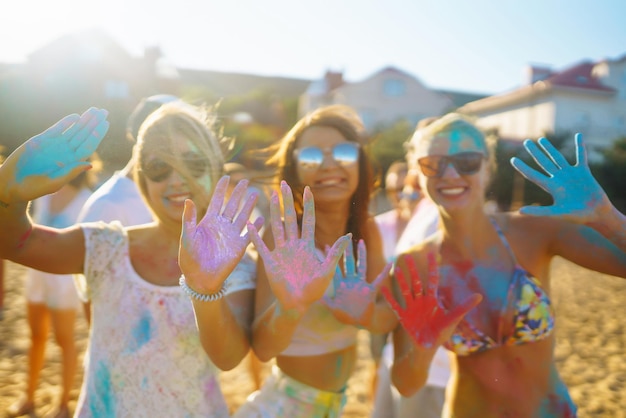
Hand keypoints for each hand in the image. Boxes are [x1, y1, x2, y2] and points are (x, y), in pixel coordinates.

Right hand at [1, 108, 108, 203]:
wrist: (13, 183)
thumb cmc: (34, 188)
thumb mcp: (55, 182)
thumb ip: (71, 172)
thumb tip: (91, 165)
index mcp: (72, 162)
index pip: (89, 145)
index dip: (98, 134)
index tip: (105, 123)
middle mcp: (66, 152)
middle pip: (84, 135)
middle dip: (94, 123)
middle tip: (104, 111)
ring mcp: (55, 145)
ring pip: (73, 130)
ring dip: (84, 120)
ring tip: (94, 110)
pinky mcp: (42, 140)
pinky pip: (57, 129)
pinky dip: (66, 122)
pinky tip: (76, 116)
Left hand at [179, 176, 263, 292]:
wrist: (200, 278)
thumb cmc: (189, 258)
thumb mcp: (187, 237)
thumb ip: (189, 219)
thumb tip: (188, 199)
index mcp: (208, 222)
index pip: (217, 200)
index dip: (222, 189)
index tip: (227, 176)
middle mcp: (221, 226)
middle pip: (232, 205)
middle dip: (238, 193)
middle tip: (246, 181)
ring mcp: (231, 236)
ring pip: (242, 216)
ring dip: (249, 206)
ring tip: (256, 194)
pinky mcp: (239, 247)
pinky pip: (250, 234)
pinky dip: (256, 227)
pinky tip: (263, 219)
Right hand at [248, 181, 349, 312]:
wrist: (298, 305)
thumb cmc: (315, 290)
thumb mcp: (328, 270)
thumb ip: (335, 253)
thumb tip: (348, 235)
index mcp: (307, 246)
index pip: (308, 220)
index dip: (308, 205)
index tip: (307, 189)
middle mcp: (293, 245)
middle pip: (290, 218)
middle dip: (287, 201)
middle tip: (283, 184)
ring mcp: (281, 252)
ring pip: (276, 227)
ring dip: (273, 211)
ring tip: (270, 195)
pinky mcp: (270, 262)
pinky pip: (261, 246)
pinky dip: (255, 235)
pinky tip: (251, 223)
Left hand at [323, 239, 390, 325]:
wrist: (359, 322)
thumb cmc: (345, 316)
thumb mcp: (333, 308)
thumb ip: (325, 302)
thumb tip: (314, 295)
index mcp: (341, 285)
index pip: (335, 268)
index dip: (331, 258)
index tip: (326, 245)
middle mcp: (351, 281)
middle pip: (348, 263)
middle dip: (347, 251)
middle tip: (345, 237)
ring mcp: (360, 284)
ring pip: (361, 266)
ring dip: (362, 255)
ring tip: (361, 242)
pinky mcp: (370, 290)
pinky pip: (378, 280)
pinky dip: (384, 272)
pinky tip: (390, 264)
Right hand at [382, 253, 480, 347]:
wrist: (428, 348)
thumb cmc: (442, 333)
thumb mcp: (453, 319)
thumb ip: (463, 307)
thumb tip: (479, 295)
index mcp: (433, 299)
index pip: (432, 279)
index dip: (432, 266)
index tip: (431, 253)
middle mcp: (421, 300)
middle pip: (416, 282)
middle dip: (412, 269)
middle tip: (406, 256)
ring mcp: (411, 307)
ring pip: (405, 290)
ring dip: (401, 280)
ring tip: (396, 269)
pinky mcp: (403, 316)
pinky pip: (395, 305)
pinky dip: (389, 297)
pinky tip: (383, 288)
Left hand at [510, 134, 610, 222]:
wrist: (596, 214)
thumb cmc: (577, 216)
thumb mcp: (556, 213)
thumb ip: (539, 211)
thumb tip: (520, 211)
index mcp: (551, 187)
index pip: (533, 175)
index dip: (523, 167)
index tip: (512, 159)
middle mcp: (558, 179)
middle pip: (543, 162)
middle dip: (534, 152)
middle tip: (526, 142)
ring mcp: (570, 174)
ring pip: (557, 158)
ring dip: (549, 148)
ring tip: (541, 140)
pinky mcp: (584, 172)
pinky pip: (581, 156)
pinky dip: (580, 146)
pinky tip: (578, 135)